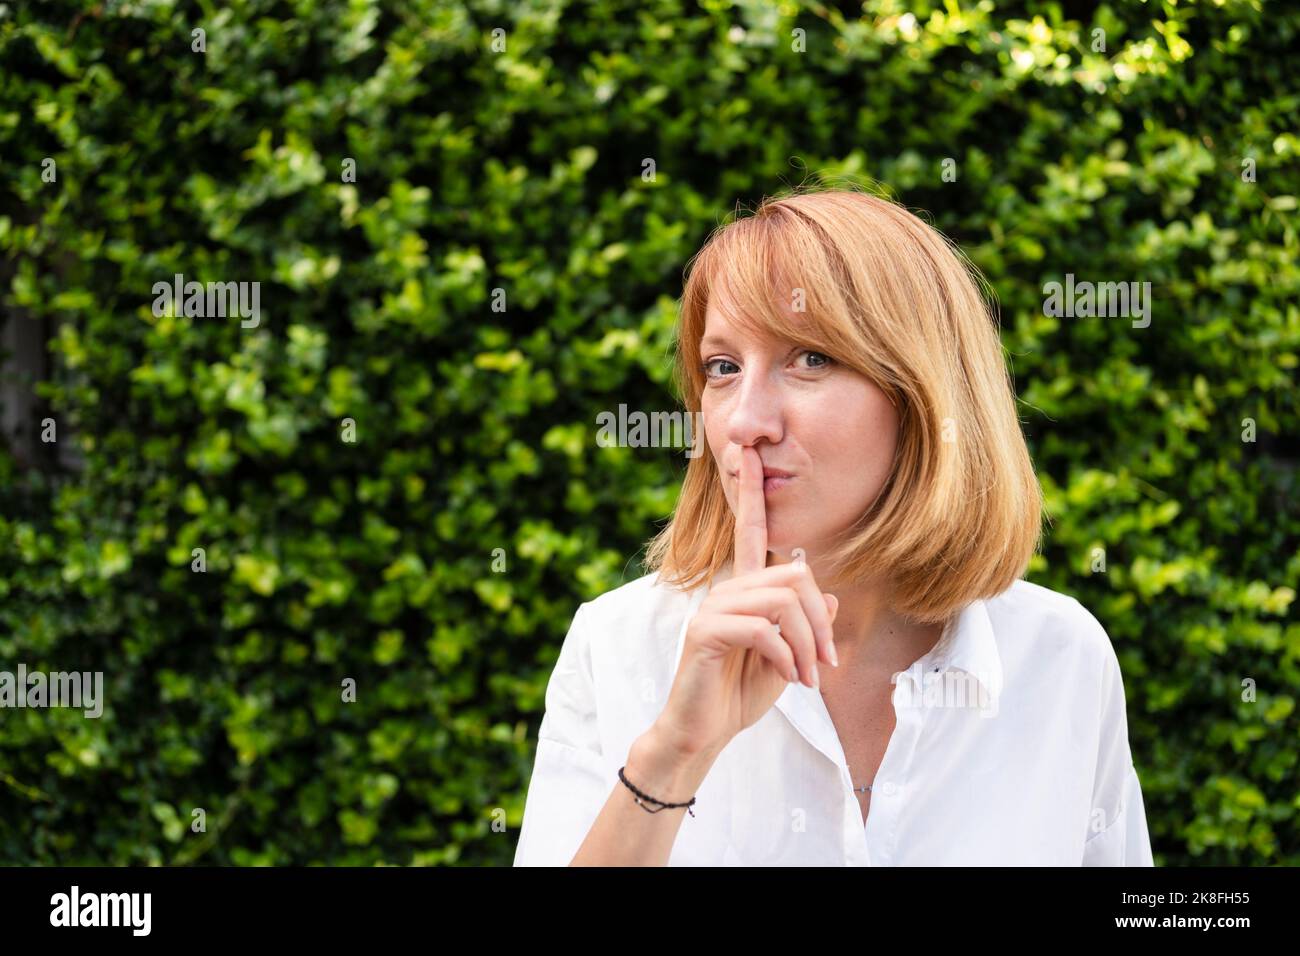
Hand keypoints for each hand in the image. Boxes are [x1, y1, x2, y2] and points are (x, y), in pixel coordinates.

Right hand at [652, 445, 838, 759]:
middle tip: (824, 663)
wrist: (703, 731)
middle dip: (820, 622)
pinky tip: (788, 678)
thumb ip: (807, 626)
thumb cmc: (740, 693)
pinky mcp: (706, 631)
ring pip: (783, 601)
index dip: (749, 492)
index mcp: (745, 589)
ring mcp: (714, 606)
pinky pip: (763, 628)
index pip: (749, 530)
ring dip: (806, 644)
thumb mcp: (788, 659)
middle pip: (795, 575)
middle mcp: (728, 588)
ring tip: (807, 677)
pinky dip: (786, 657)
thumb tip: (831, 598)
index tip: (748, 454)